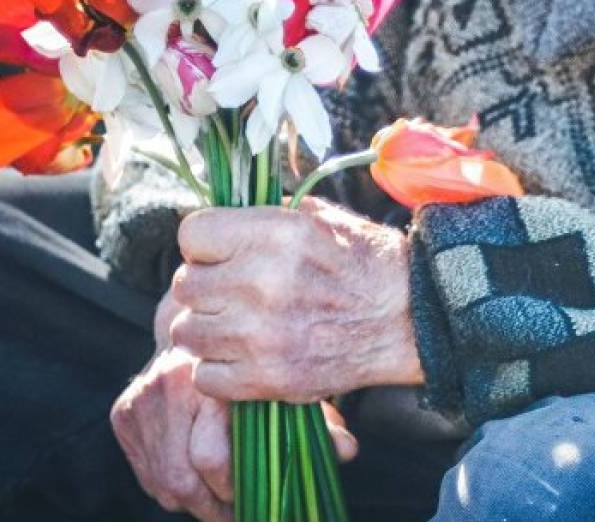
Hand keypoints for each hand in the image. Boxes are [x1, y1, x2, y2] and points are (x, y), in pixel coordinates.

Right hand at [111, 347, 357, 520]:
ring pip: (163, 483)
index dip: (234, 490)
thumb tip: (346, 452)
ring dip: (194, 503)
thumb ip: (320, 420)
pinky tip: (199, 479)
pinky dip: (171, 488)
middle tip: (240, 514)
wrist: (205, 329)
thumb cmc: (258, 364)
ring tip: (223, 500)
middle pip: (182, 480)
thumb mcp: (290, 387)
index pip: (212, 458)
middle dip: (214, 507)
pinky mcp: (123, 412)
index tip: (256, 501)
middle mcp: (171, 385)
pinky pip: (148, 474)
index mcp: (215, 377)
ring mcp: (142, 399)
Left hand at [169, 196, 422, 402]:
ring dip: (210, 328)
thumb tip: (214, 221)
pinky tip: (248, 354)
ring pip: (187, 331)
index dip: (207, 244)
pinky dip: (221, 369)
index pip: (192, 234)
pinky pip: (205, 375)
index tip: (224, 253)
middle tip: (236, 291)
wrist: (410, 318)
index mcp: (275, 234)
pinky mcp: (268, 378)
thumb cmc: (366, 263)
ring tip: (241, 324)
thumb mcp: (318, 217)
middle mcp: (262, 281)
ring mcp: (261, 335)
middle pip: (185, 286)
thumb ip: (261, 216)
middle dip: (208, 286)